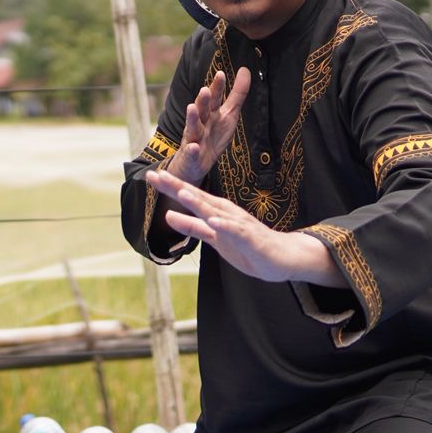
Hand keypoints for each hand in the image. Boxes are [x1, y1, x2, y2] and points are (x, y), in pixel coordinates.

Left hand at [146, 169, 341, 285]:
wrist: (282, 257)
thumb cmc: (246, 246)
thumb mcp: (213, 237)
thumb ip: (192, 226)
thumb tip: (168, 216)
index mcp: (215, 211)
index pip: (189, 196)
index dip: (169, 187)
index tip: (149, 176)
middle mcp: (225, 212)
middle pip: (198, 197)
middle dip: (177, 186)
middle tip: (157, 175)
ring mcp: (237, 224)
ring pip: (216, 210)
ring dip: (199, 202)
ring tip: (182, 192)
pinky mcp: (250, 238)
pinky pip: (236, 231)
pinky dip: (225, 225)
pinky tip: (215, 221)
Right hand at [164, 68, 250, 185]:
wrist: (194, 164)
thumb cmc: (213, 136)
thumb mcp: (228, 115)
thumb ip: (237, 94)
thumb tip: (245, 70)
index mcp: (210, 114)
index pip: (214, 99)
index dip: (217, 87)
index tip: (221, 74)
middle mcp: (200, 124)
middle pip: (201, 110)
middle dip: (202, 100)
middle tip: (205, 90)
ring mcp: (194, 139)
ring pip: (192, 128)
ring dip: (192, 118)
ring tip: (191, 108)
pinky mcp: (191, 157)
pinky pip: (190, 153)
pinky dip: (191, 150)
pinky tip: (193, 147)